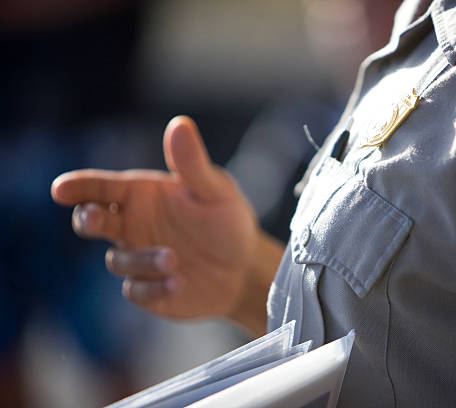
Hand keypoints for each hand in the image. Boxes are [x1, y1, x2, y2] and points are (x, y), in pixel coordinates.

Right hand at [51, 116, 278, 331]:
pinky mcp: (149, 290)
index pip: (101, 187)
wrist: (244, 266)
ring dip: (141, 259)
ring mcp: (137, 258)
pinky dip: (153, 289)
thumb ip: (193, 163)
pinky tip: (178, 284)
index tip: (60, 188)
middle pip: (94, 222)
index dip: (79, 187)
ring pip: (119, 260)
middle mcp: (132, 225)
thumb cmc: (226, 220)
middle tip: (95, 218)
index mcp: (141, 195)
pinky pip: (137, 291)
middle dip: (88, 219)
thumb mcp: (215, 190)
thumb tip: (180, 124)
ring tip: (173, 259)